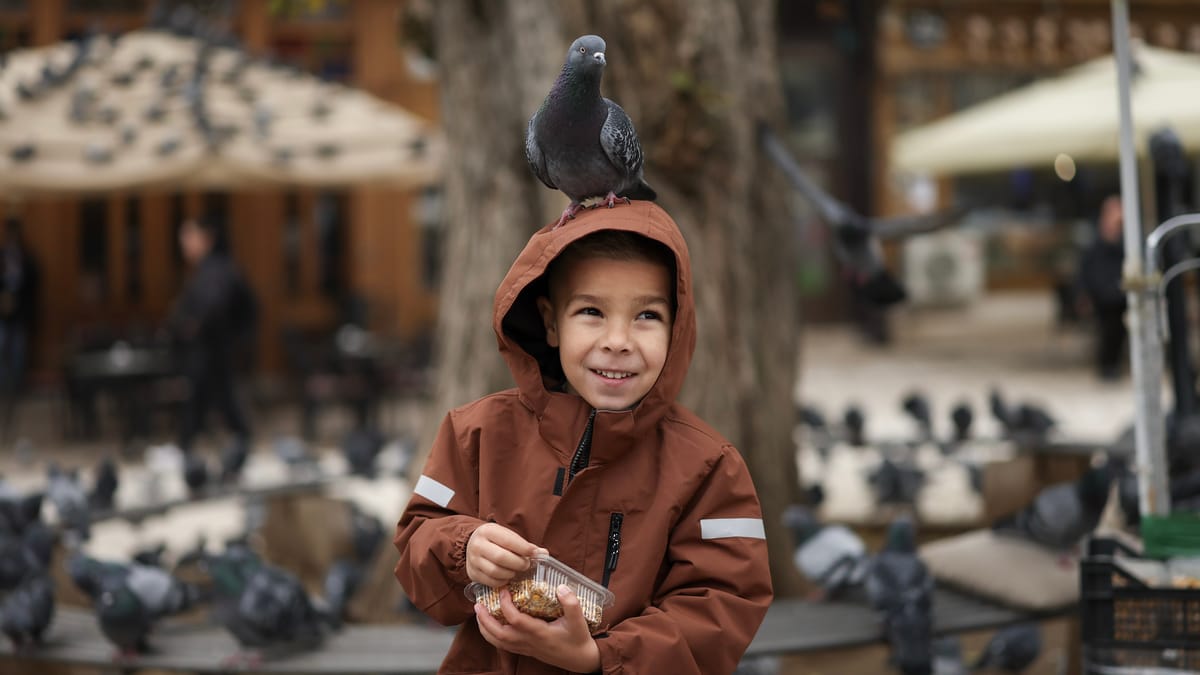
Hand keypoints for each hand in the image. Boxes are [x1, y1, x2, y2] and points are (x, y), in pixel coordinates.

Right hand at [466, 523, 546, 587]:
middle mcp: (477, 545)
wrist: (472, 544)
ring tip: (517, 570)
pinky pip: (491, 582)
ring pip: (496, 571)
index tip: (535, 554)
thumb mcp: (507, 536)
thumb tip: (544, 553)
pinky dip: (503, 581)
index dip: (524, 548)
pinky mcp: (472, 573)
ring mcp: (473, 560)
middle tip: (526, 565)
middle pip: (501, 557)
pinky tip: (508, 576)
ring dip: (511, 573)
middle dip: (518, 563)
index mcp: (488, 531)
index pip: (508, 541)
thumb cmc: (495, 540)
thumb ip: (524, 545)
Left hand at [475, 585, 600, 672]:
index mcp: (540, 633)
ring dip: (485, 629)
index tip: (504, 590)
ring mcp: (526, 648)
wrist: (580, 660)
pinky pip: (504, 645)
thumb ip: (571, 603)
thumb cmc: (578, 639)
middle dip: (486, 620)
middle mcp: (529, 642)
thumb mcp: (579, 620)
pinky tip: (490, 626)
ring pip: (499, 642)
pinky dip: (493, 636)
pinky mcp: (526, 650)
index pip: (516, 620)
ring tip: (479, 614)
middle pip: (500, 634)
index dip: (506, 605)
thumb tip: (561, 586)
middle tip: (478, 605)